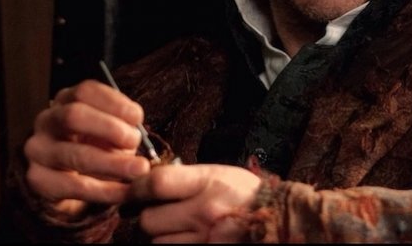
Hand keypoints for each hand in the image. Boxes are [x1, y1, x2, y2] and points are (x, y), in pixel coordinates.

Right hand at [23, 79, 151, 216]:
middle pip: (74, 116)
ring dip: (112, 163)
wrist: (67, 183)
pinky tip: (126, 192)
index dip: (114, 102)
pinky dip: (106, 190)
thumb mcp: (108, 131)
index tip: (137, 117)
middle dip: (109, 128)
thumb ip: (121, 126)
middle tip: (134, 141)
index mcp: (66, 100)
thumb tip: (136, 132)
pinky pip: (75, 186)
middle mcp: (47, 120)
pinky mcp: (38, 180)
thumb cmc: (94, 146)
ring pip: (75, 155)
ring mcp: (38, 150)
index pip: (85, 91)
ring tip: (139, 169)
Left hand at [130, 163, 261, 242]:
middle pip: (149, 220)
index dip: (135, 188)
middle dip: (148, 217)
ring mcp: (205, 239)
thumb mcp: (220, 174)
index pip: (156, 184)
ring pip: (157, 243)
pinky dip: (172, 245)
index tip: (131, 191)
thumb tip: (148, 182)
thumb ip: (186, 177)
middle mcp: (204, 212)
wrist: (280, 219)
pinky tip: (183, 238)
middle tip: (157, 213)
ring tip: (176, 228)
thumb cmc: (246, 193)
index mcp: (208, 183)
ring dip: (160, 236)